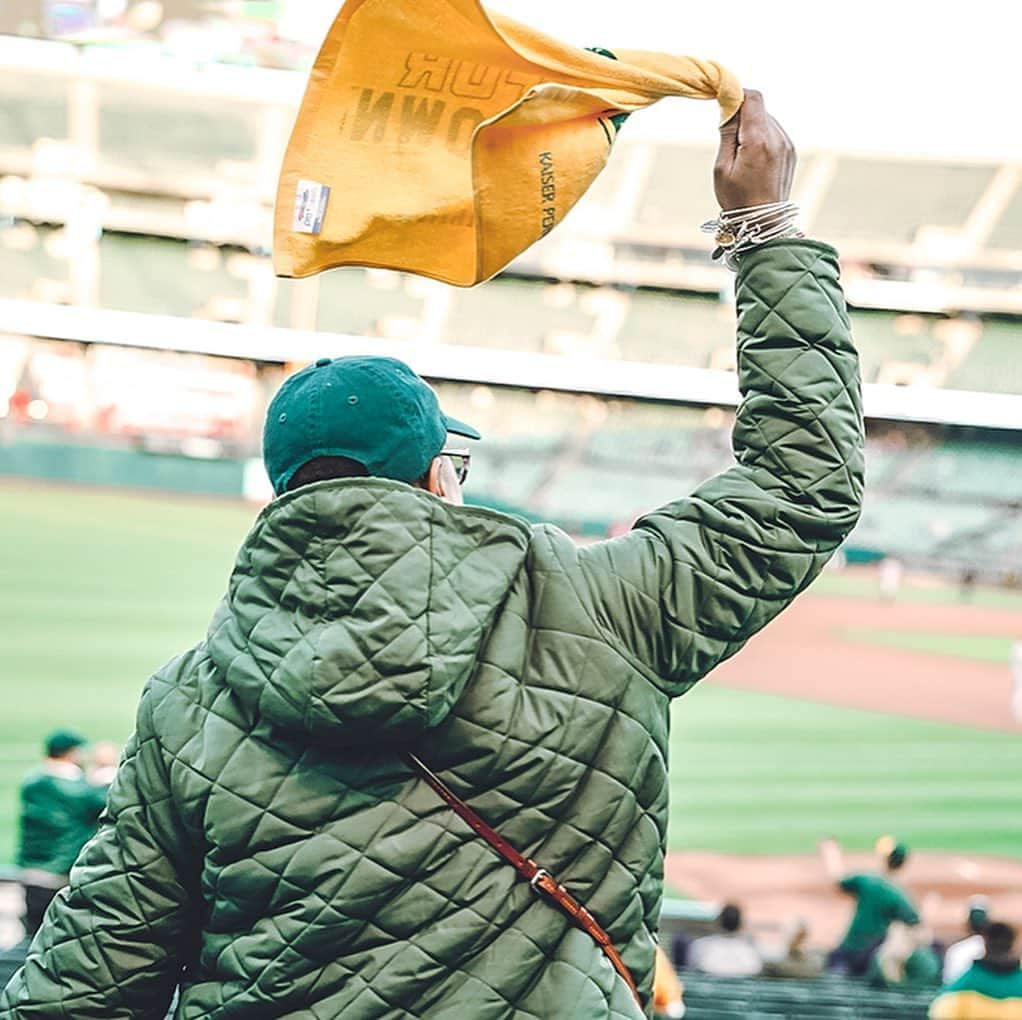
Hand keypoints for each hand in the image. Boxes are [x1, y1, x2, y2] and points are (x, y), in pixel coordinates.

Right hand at [714, 90, 795, 210]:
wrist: (763, 223)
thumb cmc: (738, 199)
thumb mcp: (722, 167)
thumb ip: (727, 133)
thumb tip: (729, 107)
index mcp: (759, 140)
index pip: (752, 98)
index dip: (736, 95)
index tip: (724, 104)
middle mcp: (777, 138)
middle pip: (759, 109)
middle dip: (742, 115)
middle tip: (728, 137)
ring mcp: (787, 144)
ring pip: (767, 120)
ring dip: (752, 127)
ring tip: (741, 154)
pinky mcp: (790, 151)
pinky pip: (774, 132)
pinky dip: (761, 137)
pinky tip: (753, 159)